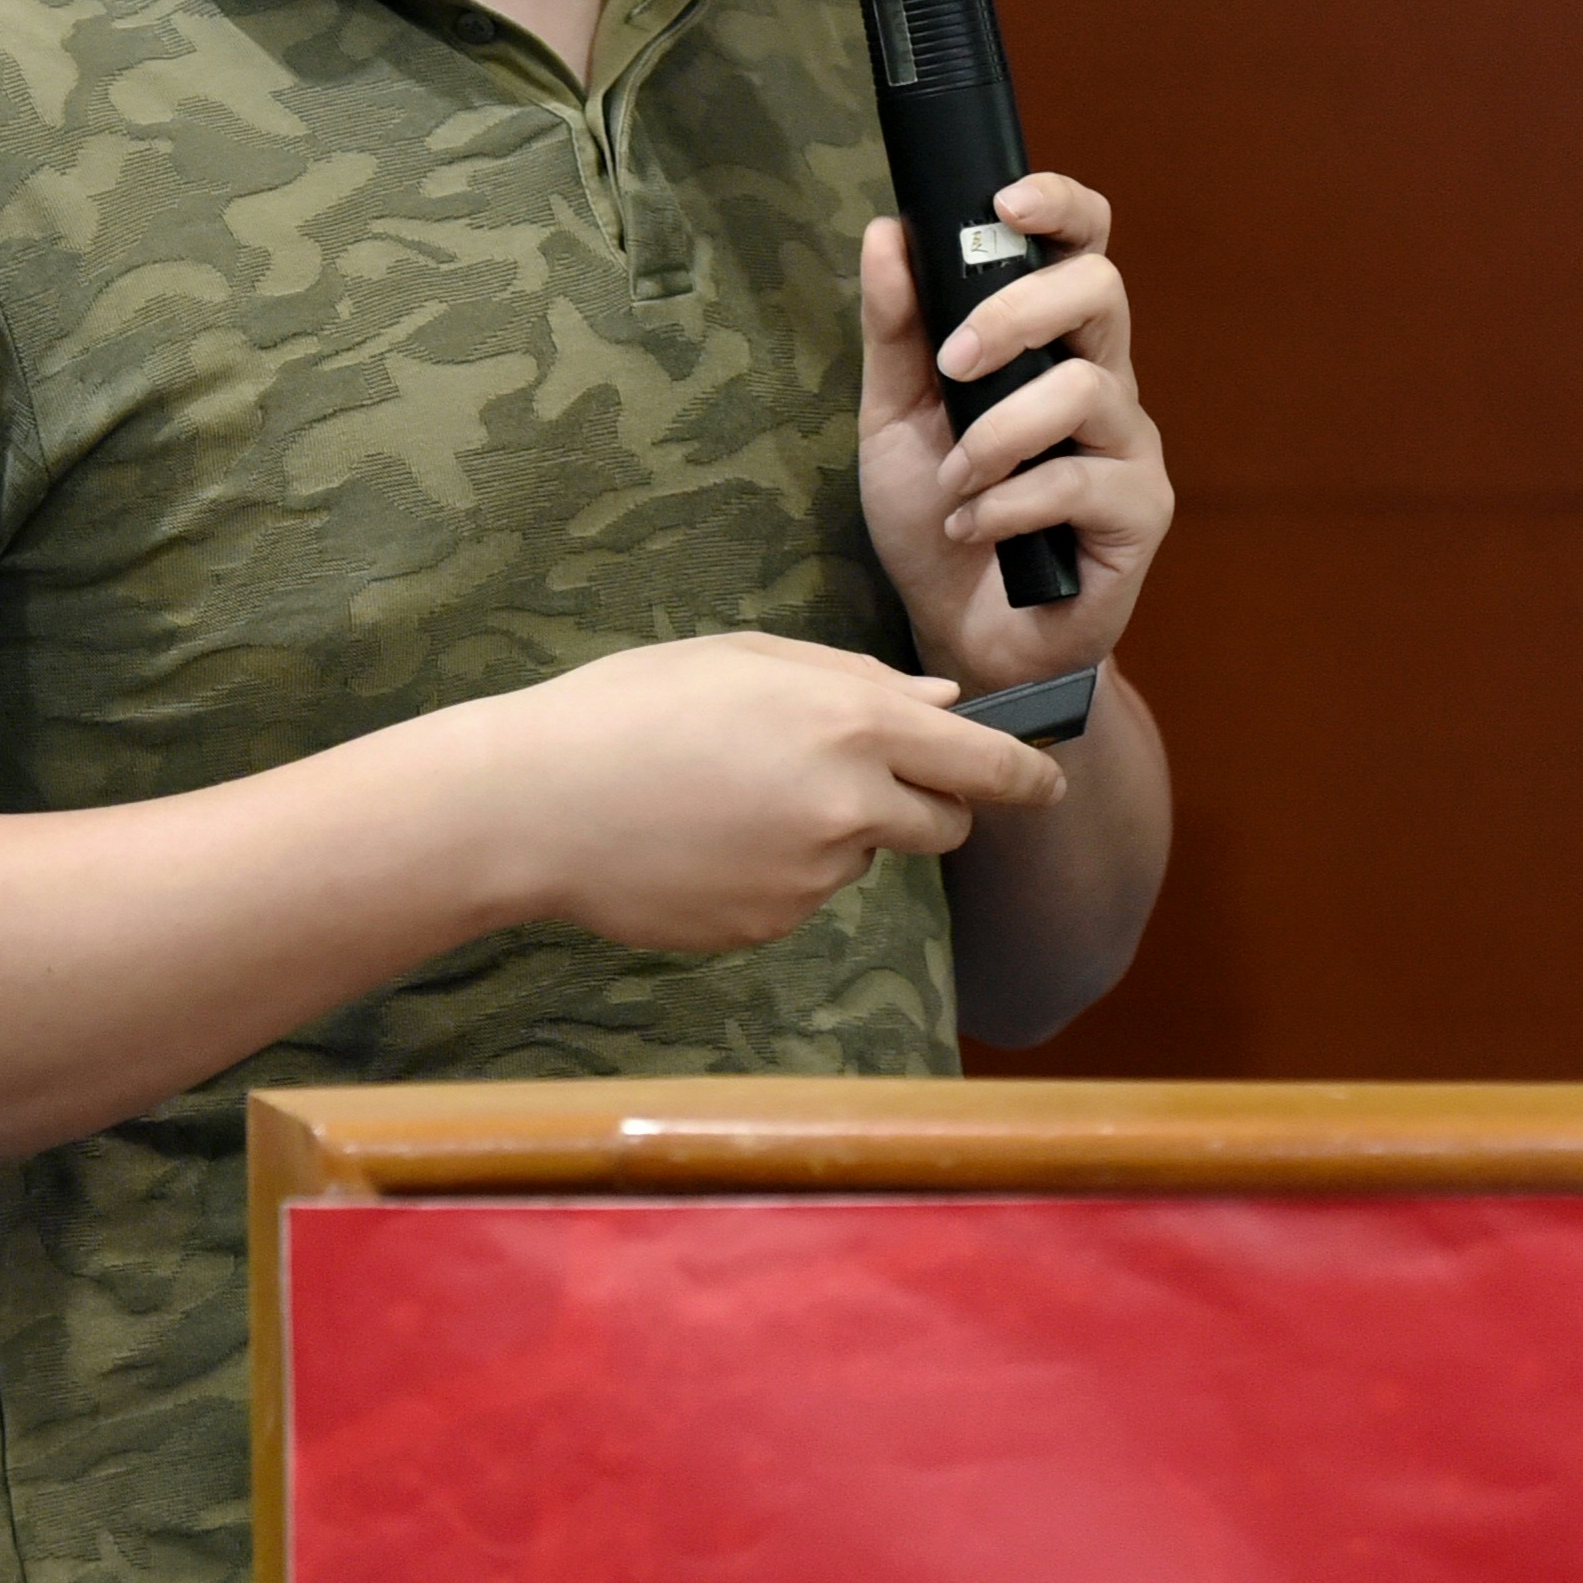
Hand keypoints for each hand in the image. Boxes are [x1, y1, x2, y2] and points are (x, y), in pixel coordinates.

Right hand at [445, 630, 1065, 950]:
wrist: (537, 801)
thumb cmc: (634, 705)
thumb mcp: (747, 658)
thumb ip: (859, 677)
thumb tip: (943, 698)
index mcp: (855, 722)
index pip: (988, 764)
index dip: (1028, 776)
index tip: (1046, 783)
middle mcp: (851, 805)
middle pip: (947, 824)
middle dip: (931, 804)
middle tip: (863, 780)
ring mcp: (813, 877)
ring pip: (866, 857)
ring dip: (837, 833)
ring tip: (737, 797)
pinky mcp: (773, 925)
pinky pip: (806, 895)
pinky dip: (779, 872)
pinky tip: (709, 839)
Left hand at [856, 173, 1173, 694]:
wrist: (961, 636)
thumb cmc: (936, 522)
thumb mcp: (893, 419)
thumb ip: (894, 331)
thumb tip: (886, 233)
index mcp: (1050, 344)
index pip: (1083, 247)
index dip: (1062, 207)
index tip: (1006, 200)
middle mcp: (1103, 380)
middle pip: (1099, 291)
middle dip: (1015, 314)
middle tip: (952, 365)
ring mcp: (1129, 444)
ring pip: (1084, 389)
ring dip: (996, 434)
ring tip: (955, 481)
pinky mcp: (1141, 510)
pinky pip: (1078, 479)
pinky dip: (1007, 502)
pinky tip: (973, 525)